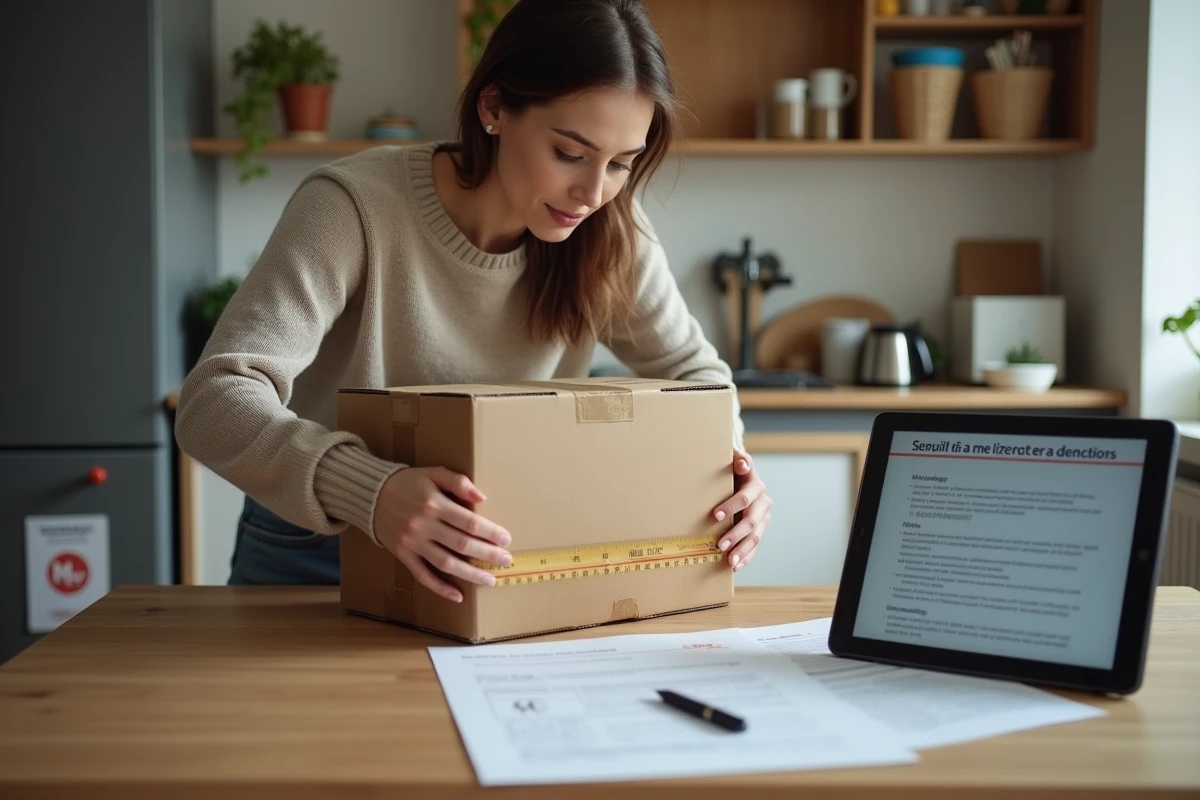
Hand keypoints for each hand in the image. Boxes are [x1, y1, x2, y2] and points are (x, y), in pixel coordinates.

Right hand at [373, 467, 511, 602]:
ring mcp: (412, 543)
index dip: (491, 532)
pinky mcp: (403, 555)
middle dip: (488, 554)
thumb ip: (458, 482)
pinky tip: (458, 595)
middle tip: (506, 560)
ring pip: (446, 564)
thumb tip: (482, 497)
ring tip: (490, 580)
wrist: (371, 495)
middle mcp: (424, 525)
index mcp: (434, 504)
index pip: (469, 522)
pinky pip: (423, 576)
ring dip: (470, 574)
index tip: (506, 539)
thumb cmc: (408, 483)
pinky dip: (440, 588)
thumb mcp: (433, 473)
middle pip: (462, 545)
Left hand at [711, 452, 770, 572]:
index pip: (744, 497)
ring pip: (755, 536)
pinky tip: (736, 566)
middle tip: (719, 545)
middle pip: (751, 520)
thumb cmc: (729, 468)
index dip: (731, 506)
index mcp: (755, 484)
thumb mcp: (731, 459)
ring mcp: (763, 517)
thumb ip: (737, 459)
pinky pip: (755, 546)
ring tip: (729, 561)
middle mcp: (763, 501)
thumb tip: (741, 464)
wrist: (740, 475)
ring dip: (742, 550)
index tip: (715, 516)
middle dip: (735, 534)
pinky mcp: (760, 529)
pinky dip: (747, 557)